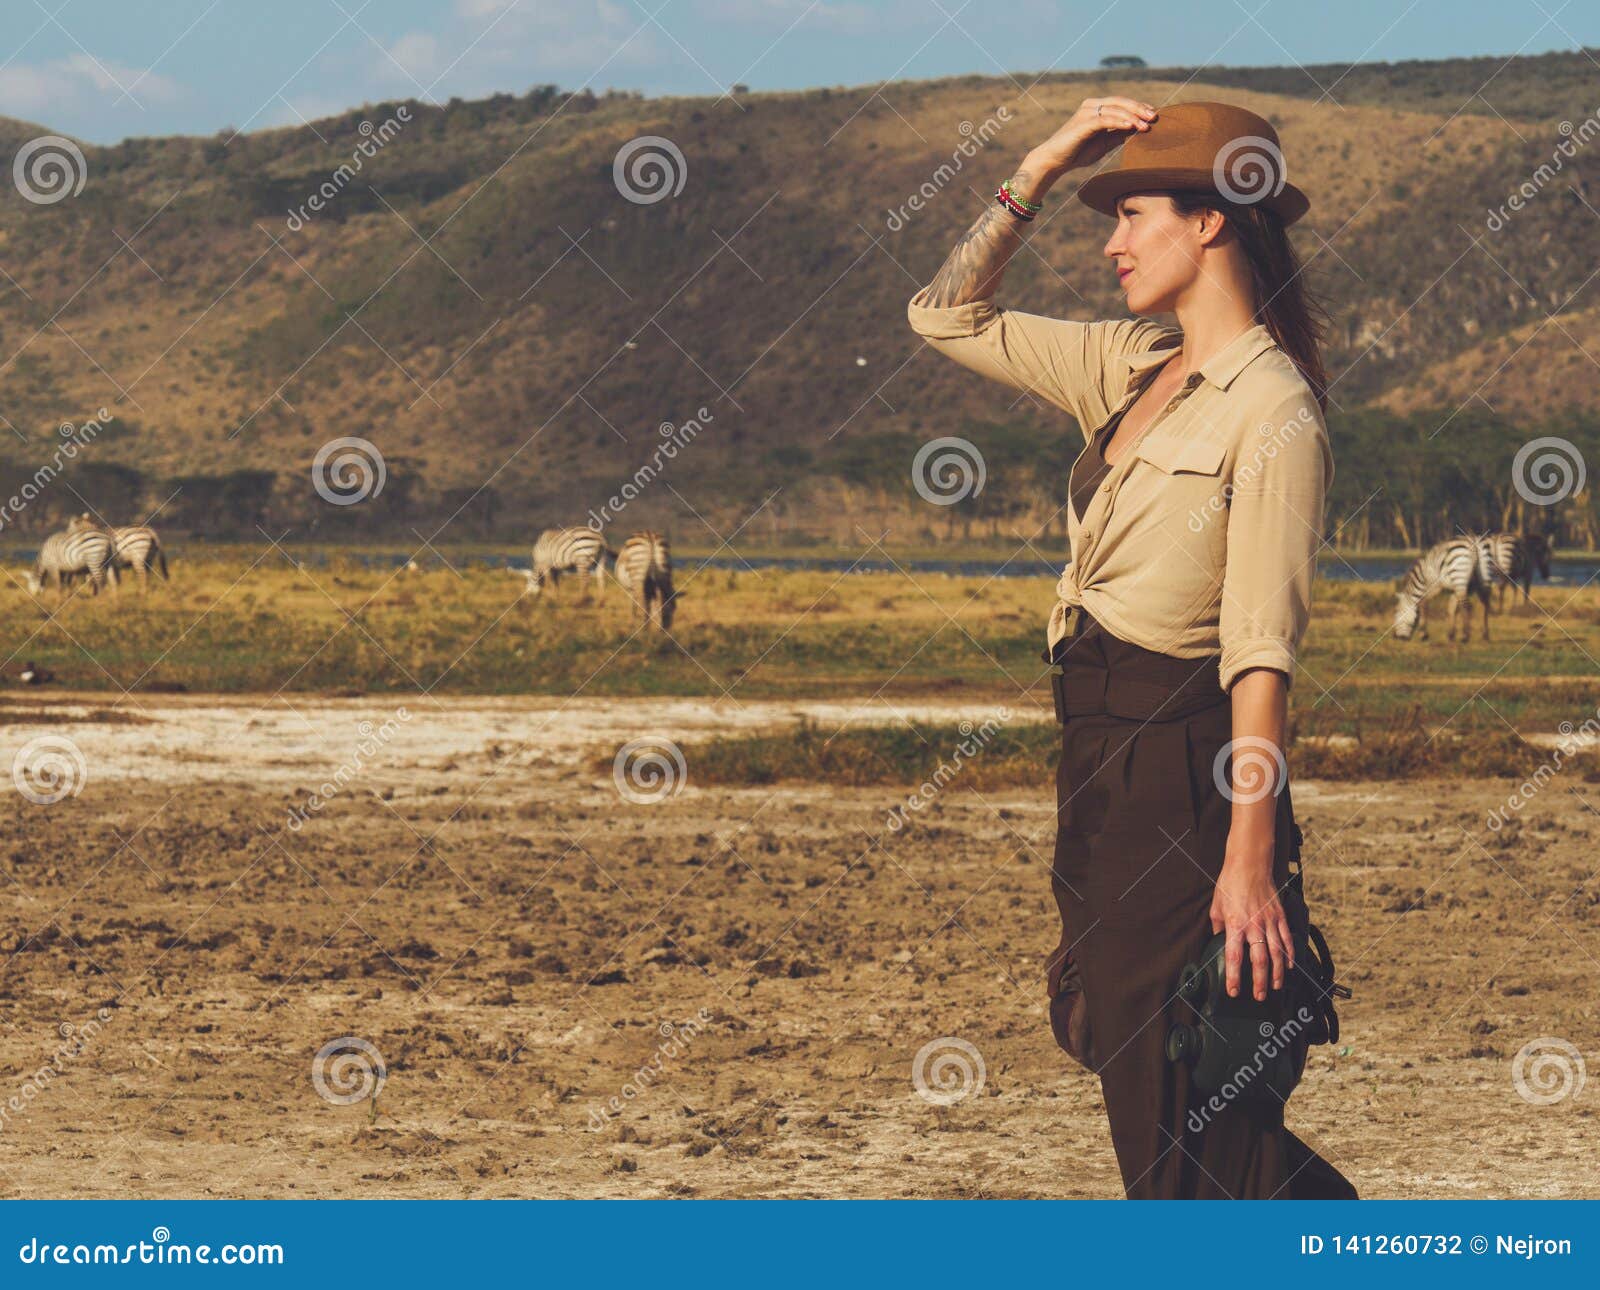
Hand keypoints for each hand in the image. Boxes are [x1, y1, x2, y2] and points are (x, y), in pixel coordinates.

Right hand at [1028, 96, 1156, 176]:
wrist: (1054, 161)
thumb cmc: (1077, 153)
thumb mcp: (1103, 143)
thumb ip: (1117, 135)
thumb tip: (1136, 130)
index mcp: (1096, 108)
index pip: (1122, 103)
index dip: (1138, 107)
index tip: (1153, 115)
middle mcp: (1091, 106)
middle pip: (1121, 102)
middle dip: (1139, 109)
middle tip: (1154, 117)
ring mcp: (1087, 112)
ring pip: (1115, 109)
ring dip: (1133, 116)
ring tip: (1146, 125)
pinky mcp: (1083, 123)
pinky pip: (1105, 119)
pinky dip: (1119, 122)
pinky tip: (1131, 126)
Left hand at [1208, 822, 1294, 1001]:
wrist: (1250, 865)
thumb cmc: (1230, 884)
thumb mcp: (1216, 905)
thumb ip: (1217, 926)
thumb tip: (1217, 940)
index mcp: (1235, 925)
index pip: (1234, 957)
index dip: (1234, 977)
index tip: (1234, 991)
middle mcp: (1254, 926)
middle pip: (1259, 961)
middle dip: (1259, 982)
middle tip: (1258, 996)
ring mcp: (1270, 922)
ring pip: (1276, 954)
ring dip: (1276, 974)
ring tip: (1273, 987)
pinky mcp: (1280, 917)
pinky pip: (1287, 940)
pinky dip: (1289, 955)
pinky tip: (1288, 967)